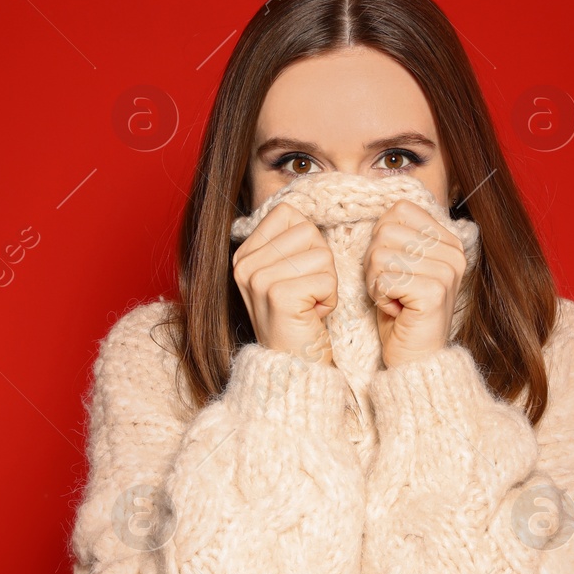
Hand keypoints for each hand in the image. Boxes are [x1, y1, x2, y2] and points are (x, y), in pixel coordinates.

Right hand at [231, 201, 336, 364]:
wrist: (294, 368)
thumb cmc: (298, 320)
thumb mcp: (286, 273)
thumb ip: (290, 241)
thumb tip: (305, 206)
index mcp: (243, 253)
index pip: (289, 213)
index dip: (308, 243)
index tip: (298, 274)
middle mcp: (244, 264)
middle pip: (308, 231)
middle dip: (321, 263)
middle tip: (306, 294)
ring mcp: (258, 279)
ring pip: (322, 254)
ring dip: (327, 282)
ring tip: (309, 305)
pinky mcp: (279, 295)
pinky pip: (327, 278)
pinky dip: (330, 299)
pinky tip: (312, 316)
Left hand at [365, 200, 467, 368]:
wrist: (416, 358)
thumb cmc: (403, 312)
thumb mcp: (401, 266)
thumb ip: (398, 236)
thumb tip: (381, 212)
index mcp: (448, 240)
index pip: (399, 210)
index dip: (382, 238)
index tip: (393, 267)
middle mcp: (453, 252)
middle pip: (386, 231)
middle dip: (375, 263)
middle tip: (391, 288)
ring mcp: (447, 271)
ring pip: (380, 255)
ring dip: (376, 282)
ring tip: (393, 299)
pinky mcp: (434, 291)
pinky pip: (384, 279)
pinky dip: (380, 297)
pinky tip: (396, 310)